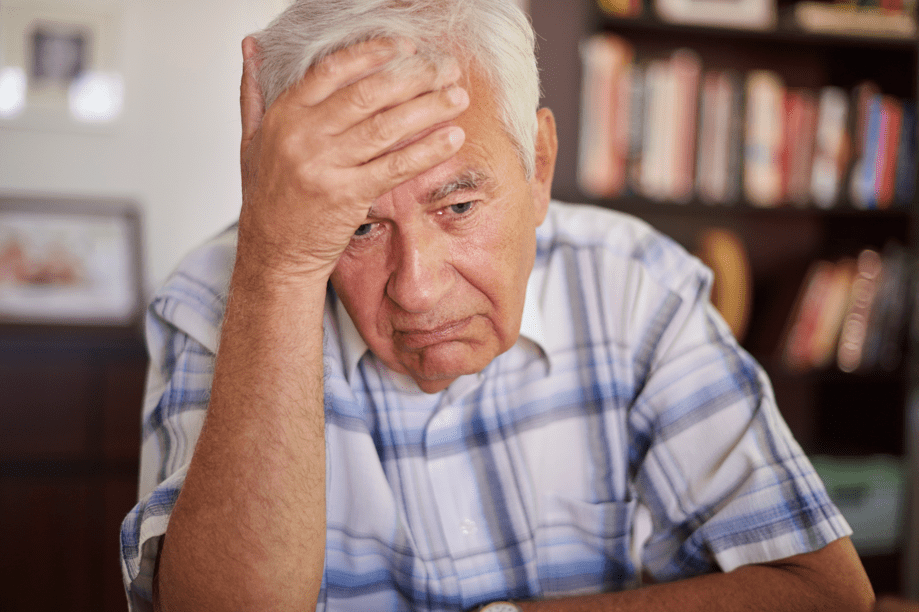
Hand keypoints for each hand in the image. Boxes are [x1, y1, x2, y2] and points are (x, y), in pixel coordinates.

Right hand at [237, 36, 468, 280]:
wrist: (274, 253)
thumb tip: (250, 46)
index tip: (405, 47)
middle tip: (445, 68)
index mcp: (283, 115)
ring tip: (457, 96)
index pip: (333, 69)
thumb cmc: (268, 197)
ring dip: (428, 108)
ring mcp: (325, 166)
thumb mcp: (251, 140)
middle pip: (368, 93)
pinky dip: (427, 151)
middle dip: (413, 77)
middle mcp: (302, 136)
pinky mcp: (347, 196)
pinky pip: (395, 167)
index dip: (373, 53)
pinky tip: (452, 138)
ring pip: (386, 127)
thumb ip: (253, 92)